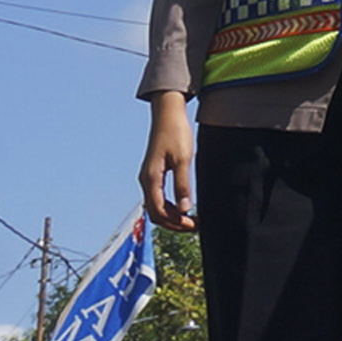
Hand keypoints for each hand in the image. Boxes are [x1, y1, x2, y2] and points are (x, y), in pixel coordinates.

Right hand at [139, 90, 197, 231]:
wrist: (167, 114)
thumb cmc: (176, 133)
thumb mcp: (183, 159)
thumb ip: (183, 185)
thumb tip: (185, 209)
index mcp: (151, 179)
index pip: (159, 211)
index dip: (176, 222)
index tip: (193, 225)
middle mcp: (146, 181)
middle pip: (156, 213)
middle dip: (174, 223)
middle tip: (195, 226)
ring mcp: (148, 178)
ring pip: (156, 207)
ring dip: (172, 216)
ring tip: (192, 220)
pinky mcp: (153, 174)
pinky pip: (158, 198)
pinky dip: (169, 207)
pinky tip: (183, 207)